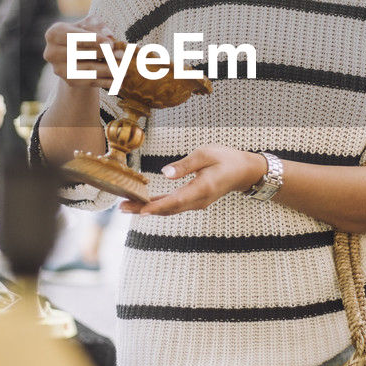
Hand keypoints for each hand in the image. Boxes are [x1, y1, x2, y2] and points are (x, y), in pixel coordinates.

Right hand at [44, 13, 121, 89]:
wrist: (77, 55)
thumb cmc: (84, 34)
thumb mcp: (90, 25)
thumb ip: (98, 26)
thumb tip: (109, 36)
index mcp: (54, 34)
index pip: (74, 37)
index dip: (93, 40)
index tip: (111, 43)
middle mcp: (52, 52)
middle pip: (81, 54)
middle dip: (104, 54)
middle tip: (122, 55)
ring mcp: (59, 69)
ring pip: (87, 69)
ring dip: (108, 69)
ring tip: (124, 68)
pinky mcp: (69, 81)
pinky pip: (90, 82)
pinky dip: (105, 81)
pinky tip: (118, 81)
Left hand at [120, 147, 267, 215]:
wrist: (244, 171)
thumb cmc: (226, 159)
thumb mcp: (207, 154)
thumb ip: (186, 164)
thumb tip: (165, 173)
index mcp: (203, 188)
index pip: (176, 200)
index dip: (158, 206)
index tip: (142, 211)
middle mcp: (198, 200)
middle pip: (168, 208)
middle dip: (144, 209)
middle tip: (122, 207)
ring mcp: (196, 202)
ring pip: (169, 209)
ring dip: (148, 209)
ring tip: (126, 206)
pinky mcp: (193, 200)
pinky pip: (173, 205)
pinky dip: (157, 205)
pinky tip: (143, 204)